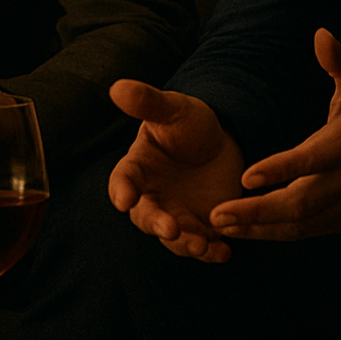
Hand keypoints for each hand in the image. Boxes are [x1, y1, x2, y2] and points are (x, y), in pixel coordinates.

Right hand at [108, 80, 246, 262]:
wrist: (223, 142)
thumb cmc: (189, 123)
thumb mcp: (173, 110)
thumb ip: (148, 103)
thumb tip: (117, 87)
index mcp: (138, 169)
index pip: (123, 181)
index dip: (122, 191)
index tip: (125, 199)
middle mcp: (152, 197)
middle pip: (146, 217)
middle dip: (157, 225)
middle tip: (170, 228)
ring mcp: (176, 215)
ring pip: (174, 238)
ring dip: (185, 244)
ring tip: (201, 246)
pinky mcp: (201, 228)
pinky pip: (202, 245)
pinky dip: (211, 252)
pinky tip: (223, 252)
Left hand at [208, 28, 340, 240]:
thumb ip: (340, 60)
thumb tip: (320, 34)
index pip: (310, 161)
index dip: (280, 170)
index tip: (245, 178)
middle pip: (300, 203)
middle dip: (257, 212)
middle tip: (217, 215)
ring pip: (300, 225)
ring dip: (259, 229)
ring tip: (220, 227)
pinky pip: (306, 232)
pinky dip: (275, 234)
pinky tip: (245, 233)